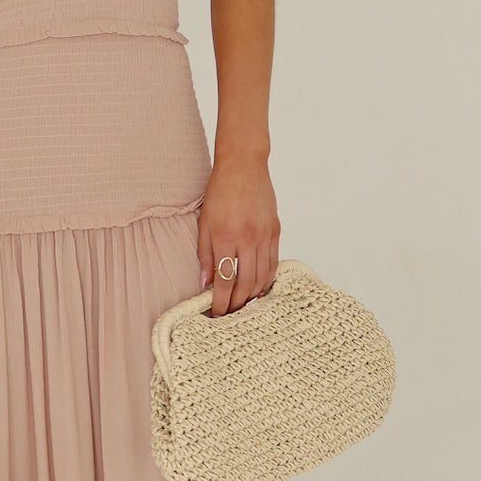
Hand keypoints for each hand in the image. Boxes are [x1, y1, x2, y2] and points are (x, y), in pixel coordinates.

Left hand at [198, 155, 279, 315]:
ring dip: (253, 296)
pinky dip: (267, 280)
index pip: (224, 280)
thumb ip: (204, 254)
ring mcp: (264, 235)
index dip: (220, 302)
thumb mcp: (204, 222)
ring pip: (262, 277)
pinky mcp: (275, 231)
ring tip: (244, 304)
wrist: (244, 166)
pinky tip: (259, 287)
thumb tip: (204, 283)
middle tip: (230, 314)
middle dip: (237, 304)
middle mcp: (246, 238)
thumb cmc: (220, 192)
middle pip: (245, 284)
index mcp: (225, 237)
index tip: (216, 313)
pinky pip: (274, 263)